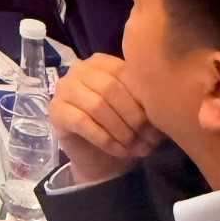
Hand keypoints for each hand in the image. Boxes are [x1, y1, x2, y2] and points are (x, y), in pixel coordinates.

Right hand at [49, 53, 162, 185]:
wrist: (99, 158)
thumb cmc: (121, 128)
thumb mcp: (137, 112)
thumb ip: (145, 102)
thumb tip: (163, 108)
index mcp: (101, 62)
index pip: (124, 73)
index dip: (143, 99)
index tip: (158, 123)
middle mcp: (79, 70)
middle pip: (110, 89)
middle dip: (133, 117)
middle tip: (148, 140)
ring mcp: (64, 89)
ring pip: (96, 106)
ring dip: (121, 130)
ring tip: (135, 147)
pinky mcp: (56, 111)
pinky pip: (82, 122)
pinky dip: (105, 139)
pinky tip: (119, 151)